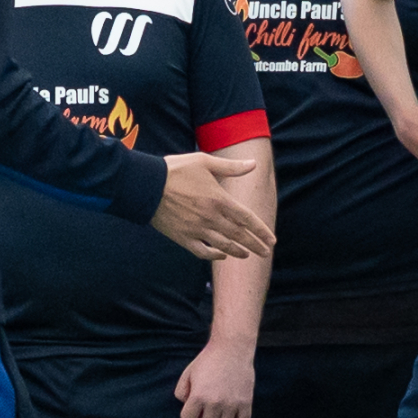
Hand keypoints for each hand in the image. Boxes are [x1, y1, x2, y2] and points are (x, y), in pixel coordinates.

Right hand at [150, 152, 275, 259]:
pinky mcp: (182, 237)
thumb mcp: (204, 162)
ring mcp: (197, 229)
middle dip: (254, 245)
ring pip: (223, 246)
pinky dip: (214, 256)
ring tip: (247, 255)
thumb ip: (230, 167)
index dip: (261, 231)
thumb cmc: (175, 170)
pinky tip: (221, 256)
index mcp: (219, 199)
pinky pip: (202, 251)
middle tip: (265, 252)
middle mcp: (211, 217)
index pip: (247, 219)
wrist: (146, 185)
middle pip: (239, 235)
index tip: (271, 240)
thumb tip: (253, 164)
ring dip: (238, 252)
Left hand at [174, 341, 255, 417]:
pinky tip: (232, 417)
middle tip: (207, 409)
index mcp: (198, 396)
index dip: (189, 415)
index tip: (194, 407)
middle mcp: (215, 403)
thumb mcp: (188, 373)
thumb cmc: (208, 360)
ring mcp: (232, 404)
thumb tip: (186, 406)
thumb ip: (181, 392)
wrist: (232, 348)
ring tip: (219, 411)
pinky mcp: (246, 403)